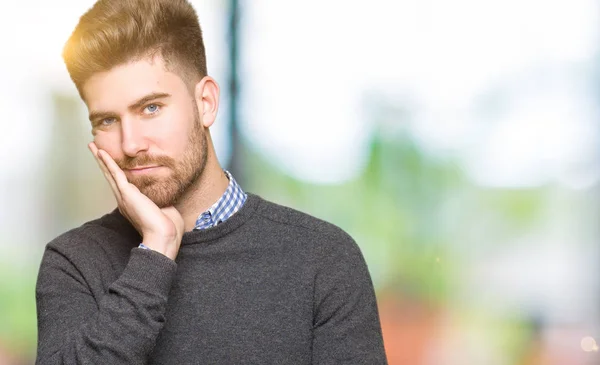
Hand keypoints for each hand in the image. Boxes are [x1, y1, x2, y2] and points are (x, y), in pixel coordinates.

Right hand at [88, 142, 183, 259]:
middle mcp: (125, 200)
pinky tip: (101, 152)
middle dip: (102, 162)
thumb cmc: (168, 228)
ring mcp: (124, 197)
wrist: (164, 236)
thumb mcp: (165, 209)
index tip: (111, 165)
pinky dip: (107, 162)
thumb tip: (165, 195)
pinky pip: (115, 174)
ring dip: (101, 159)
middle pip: (110, 177)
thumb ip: (161, 200)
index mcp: (133, 205)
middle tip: (94, 149)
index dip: (115, 173)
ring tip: (93, 146)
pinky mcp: (127, 194)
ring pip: (109, 173)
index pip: (122, 185)